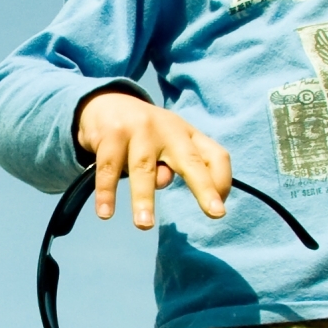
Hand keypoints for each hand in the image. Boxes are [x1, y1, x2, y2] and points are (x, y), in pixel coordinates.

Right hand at [75, 92, 231, 228]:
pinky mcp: (111, 134)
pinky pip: (109, 168)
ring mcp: (139, 130)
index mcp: (187, 134)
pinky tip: (105, 212)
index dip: (222, 182)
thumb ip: (173, 166)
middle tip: (215, 212)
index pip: (216, 156)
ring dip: (143, 198)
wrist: (106, 103)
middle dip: (204, 187)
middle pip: (190, 160)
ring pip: (144, 169)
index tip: (218, 211)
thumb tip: (163, 182)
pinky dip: (107, 192)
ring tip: (145, 224)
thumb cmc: (144, 134)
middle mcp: (168, 130)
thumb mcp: (167, 144)